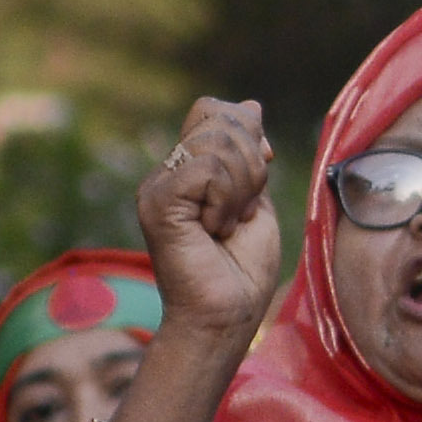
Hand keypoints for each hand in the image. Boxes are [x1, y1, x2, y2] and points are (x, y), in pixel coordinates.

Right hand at [137, 97, 290, 343]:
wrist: (226, 316)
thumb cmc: (242, 270)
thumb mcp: (255, 198)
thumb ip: (250, 154)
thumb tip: (251, 105)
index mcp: (187, 170)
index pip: (213, 111)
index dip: (248, 131)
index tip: (264, 167)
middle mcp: (166, 173)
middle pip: (220, 121)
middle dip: (253, 165)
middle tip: (241, 213)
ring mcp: (157, 187)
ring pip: (218, 144)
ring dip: (243, 188)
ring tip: (228, 225)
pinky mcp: (158, 202)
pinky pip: (208, 170)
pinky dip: (228, 200)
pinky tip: (217, 230)